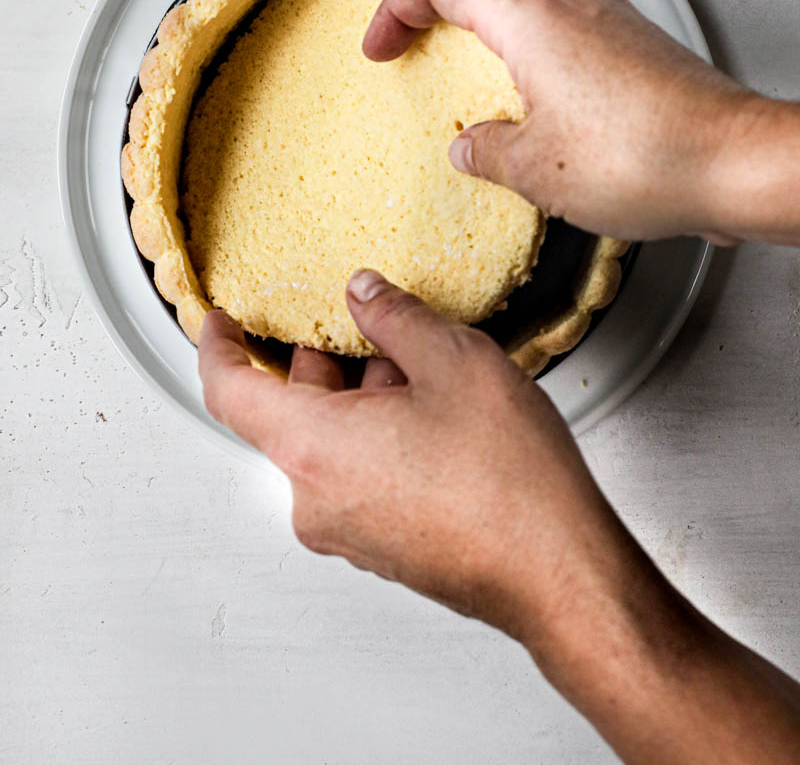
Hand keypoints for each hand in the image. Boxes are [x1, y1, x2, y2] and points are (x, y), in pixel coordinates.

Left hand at [199, 270, 624, 646]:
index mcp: (313, 447)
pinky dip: (378, 438)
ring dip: (362, 400)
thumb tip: (364, 294)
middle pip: (291, 413)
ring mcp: (349, 530)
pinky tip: (435, 415)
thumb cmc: (510, 481)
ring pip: (331, 444)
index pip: (229, 391)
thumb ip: (394, 316)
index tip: (219, 320)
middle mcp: (317, 498)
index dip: (218, 346)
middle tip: (365, 326)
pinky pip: (358, 478)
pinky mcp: (383, 548)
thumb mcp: (453, 360)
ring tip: (423, 369)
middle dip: (325, 362)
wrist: (560, 573)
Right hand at [362, 0, 799, 244]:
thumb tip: (472, 147)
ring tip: (484, 100)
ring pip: (534, 17)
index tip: (382, 43)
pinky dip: (542, 67)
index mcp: (531, 19)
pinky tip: (547, 118)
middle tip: (421, 57)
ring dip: (497, 50)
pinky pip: (573, 43)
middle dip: (444, 25)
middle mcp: (573, 5)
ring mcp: (612, 22)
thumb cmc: (647, 154)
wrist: (735, 162)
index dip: (397, 8)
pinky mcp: (640, 48)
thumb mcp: (535, 168)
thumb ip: (487, 151)